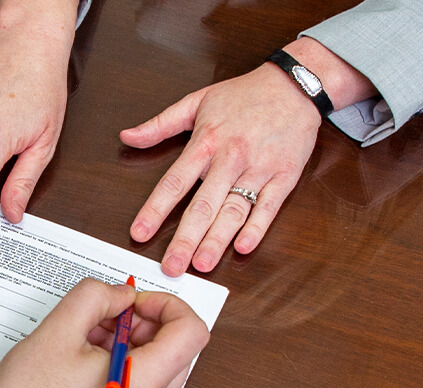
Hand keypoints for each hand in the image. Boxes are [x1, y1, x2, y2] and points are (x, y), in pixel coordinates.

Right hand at [0, 279, 209, 387]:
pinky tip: (83, 354)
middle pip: (178, 347)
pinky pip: (140, 381)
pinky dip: (122, 359)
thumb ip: (95, 298)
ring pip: (159, 363)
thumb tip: (119, 294)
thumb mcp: (57, 332)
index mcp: (143, 384)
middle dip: (146, 321)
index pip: (191, 331)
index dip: (166, 304)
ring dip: (131, 339)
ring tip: (87, 334)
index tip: (132, 302)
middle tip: (107, 314)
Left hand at [122, 38, 376, 275]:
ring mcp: (258, 169)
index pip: (174, 182)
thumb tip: (127, 136)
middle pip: (203, 205)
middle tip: (172, 267)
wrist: (295, 85)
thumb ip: (160, 124)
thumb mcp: (197, 100)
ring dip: (218, 239)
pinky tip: (244, 246)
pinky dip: (257, 227)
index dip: (155, 210)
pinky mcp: (283, 177)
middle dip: (185, 239)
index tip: (140, 233)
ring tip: (202, 264)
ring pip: (234, 210)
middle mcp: (230, 158)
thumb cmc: (244, 95)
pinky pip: (269, 206)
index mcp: (206, 142)